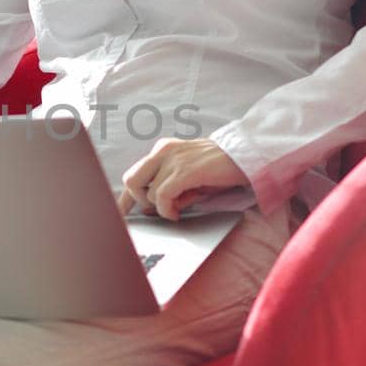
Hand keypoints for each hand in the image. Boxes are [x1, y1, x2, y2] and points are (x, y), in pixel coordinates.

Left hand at [117, 138, 250, 221]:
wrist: (245, 157)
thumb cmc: (219, 169)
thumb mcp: (189, 178)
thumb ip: (168, 189)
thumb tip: (151, 209)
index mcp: (163, 150)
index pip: (134, 175)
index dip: (124, 198)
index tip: (120, 214)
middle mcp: (163, 151)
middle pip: (131, 181)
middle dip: (140, 201)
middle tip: (160, 210)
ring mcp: (173, 160)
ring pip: (148, 193)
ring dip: (162, 208)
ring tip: (182, 206)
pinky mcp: (184, 171)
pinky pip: (162, 197)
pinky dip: (168, 210)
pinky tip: (180, 212)